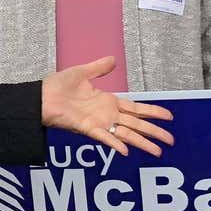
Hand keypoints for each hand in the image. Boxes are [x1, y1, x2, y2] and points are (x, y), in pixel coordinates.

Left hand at [41, 57, 174, 157]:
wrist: (40, 96)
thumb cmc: (57, 86)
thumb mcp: (82, 73)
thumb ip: (98, 68)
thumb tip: (113, 60)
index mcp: (108, 102)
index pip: (136, 109)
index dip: (152, 112)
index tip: (169, 117)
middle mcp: (107, 115)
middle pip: (136, 124)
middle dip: (154, 131)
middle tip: (171, 139)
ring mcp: (98, 123)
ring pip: (126, 134)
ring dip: (142, 142)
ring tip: (158, 151)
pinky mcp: (87, 128)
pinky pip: (104, 137)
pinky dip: (115, 143)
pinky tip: (126, 151)